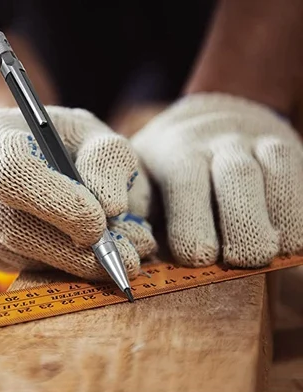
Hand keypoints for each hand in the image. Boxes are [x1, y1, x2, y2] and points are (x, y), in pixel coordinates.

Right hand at [0, 107, 156, 279]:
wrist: (29, 158)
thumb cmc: (64, 143)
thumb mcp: (93, 135)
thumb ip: (108, 159)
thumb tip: (111, 207)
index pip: (10, 172)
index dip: (54, 202)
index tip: (100, 224)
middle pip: (13, 226)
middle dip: (73, 249)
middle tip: (126, 260)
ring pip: (19, 255)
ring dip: (73, 262)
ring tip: (119, 254)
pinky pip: (18, 268)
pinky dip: (57, 265)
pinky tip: (82, 252)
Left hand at [132, 93, 302, 266]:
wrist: (211, 118)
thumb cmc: (163, 171)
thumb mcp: (138, 180)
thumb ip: (132, 208)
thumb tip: (121, 249)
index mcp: (177, 151)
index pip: (184, 179)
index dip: (191, 218)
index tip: (197, 255)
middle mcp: (222, 142)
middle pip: (237, 174)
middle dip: (242, 218)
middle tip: (246, 258)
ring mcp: (262, 142)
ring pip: (280, 164)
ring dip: (284, 210)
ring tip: (280, 251)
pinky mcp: (290, 147)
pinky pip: (302, 171)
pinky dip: (301, 204)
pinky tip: (297, 239)